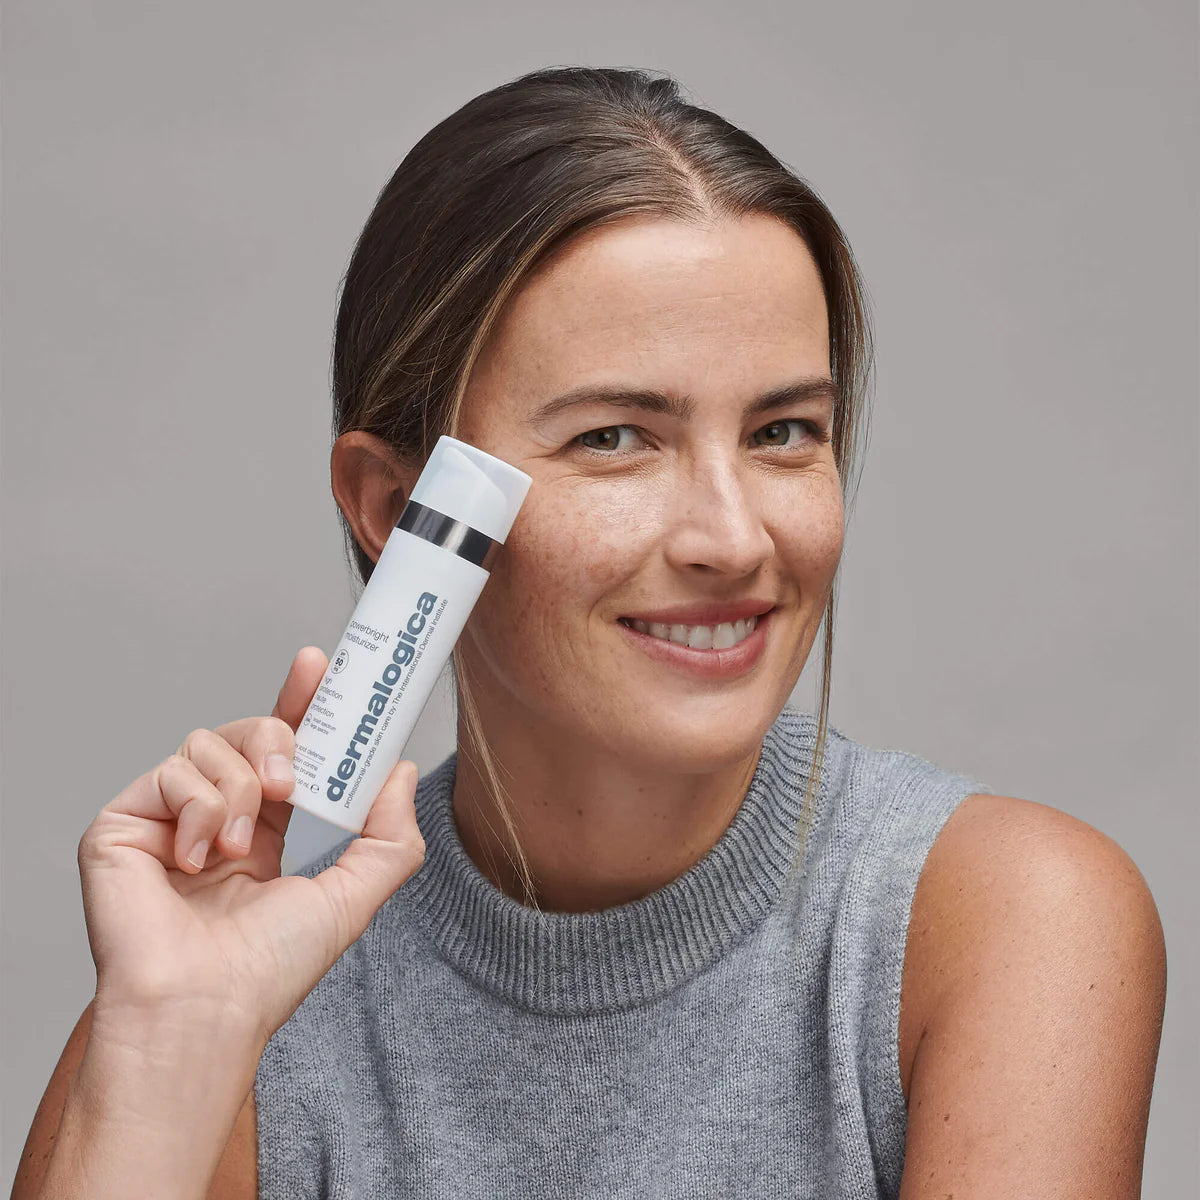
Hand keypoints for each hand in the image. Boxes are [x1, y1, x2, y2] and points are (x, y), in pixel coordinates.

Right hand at [76, 646, 425, 1047]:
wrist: (202, 1007)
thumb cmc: (269, 968)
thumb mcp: (352, 898)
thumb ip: (389, 836)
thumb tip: (399, 770)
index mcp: (267, 828)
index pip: (286, 747)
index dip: (302, 702)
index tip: (320, 664)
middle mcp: (218, 815)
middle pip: (251, 730)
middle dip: (281, 738)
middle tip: (292, 783)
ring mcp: (170, 817)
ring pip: (211, 742)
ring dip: (241, 791)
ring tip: (239, 849)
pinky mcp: (125, 822)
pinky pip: (172, 771)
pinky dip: (198, 811)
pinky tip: (194, 861)